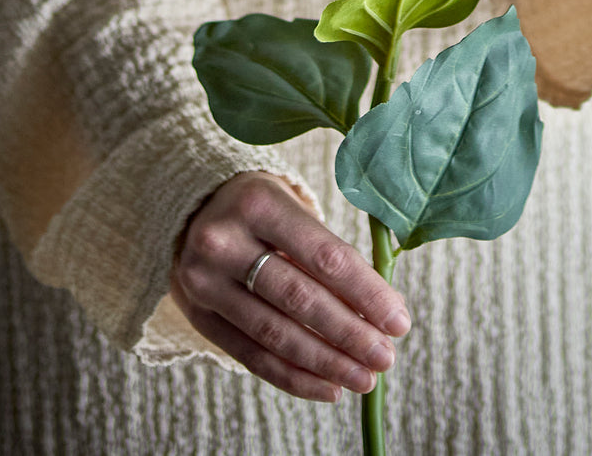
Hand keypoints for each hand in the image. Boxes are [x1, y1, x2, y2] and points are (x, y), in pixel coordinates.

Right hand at [171, 171, 410, 401]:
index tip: (399, 322)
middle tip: (385, 358)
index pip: (325, 257)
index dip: (366, 293)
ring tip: (363, 378)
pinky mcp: (197, 314)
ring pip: (275, 334)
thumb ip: (332, 254)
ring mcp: (205, 281)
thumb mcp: (294, 207)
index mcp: (260, 204)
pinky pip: (250, 355)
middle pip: (300, 299)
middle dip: (349, 334)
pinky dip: (292, 377)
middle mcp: (225, 242)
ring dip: (325, 363)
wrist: (193, 208)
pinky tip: (327, 388)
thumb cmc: (263, 208)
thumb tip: (384, 309)